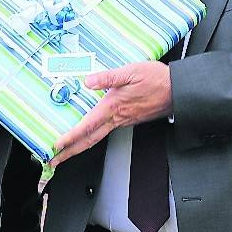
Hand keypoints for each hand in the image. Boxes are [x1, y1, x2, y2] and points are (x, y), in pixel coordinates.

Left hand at [50, 61, 171, 167]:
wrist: (177, 90)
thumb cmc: (157, 80)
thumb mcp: (131, 71)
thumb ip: (108, 77)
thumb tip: (89, 81)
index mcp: (113, 107)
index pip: (87, 126)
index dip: (70, 137)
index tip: (57, 145)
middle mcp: (116, 118)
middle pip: (89, 140)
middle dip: (70, 152)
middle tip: (54, 160)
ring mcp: (123, 121)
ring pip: (96, 137)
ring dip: (79, 146)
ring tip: (65, 151)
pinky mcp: (128, 119)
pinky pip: (106, 132)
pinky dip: (92, 137)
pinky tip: (87, 135)